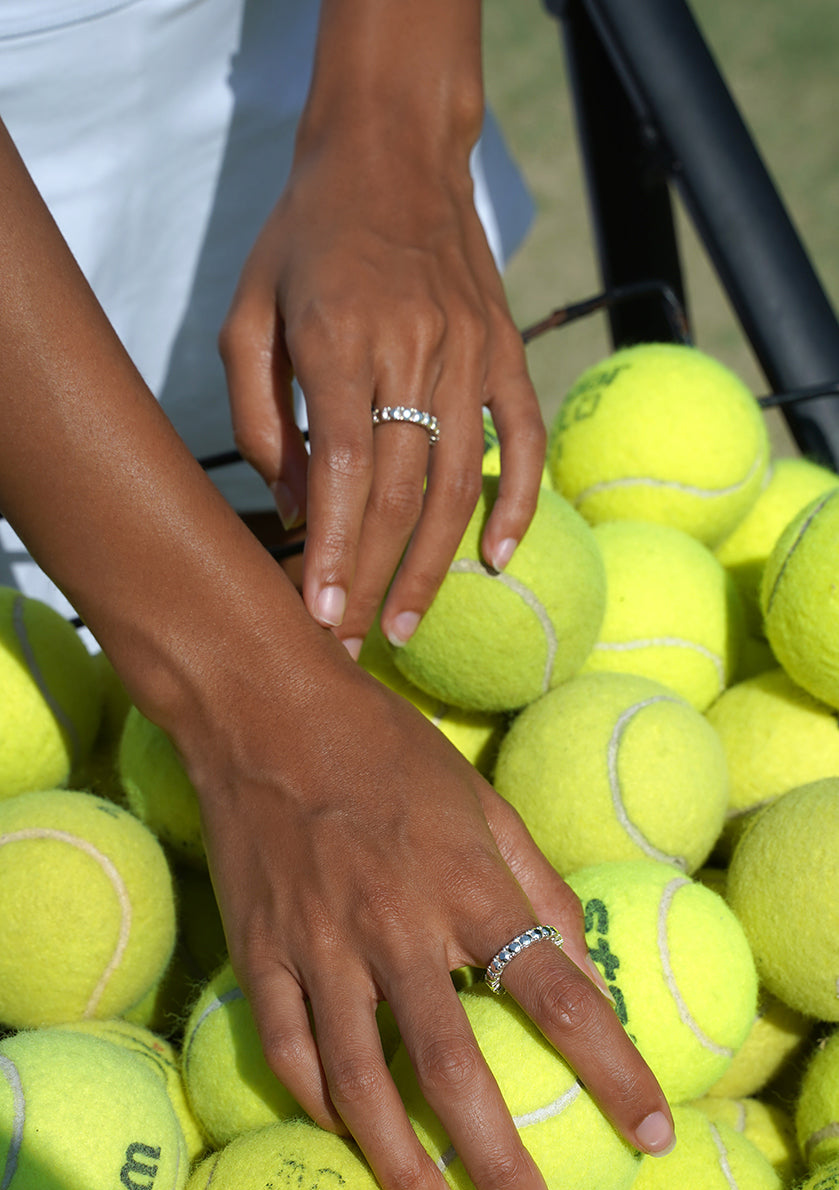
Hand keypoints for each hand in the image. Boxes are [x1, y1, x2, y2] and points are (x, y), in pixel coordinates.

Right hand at [185, 646, 673, 1189]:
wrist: (265, 710)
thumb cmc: (385, 747)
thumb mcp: (481, 798)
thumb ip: (535, 880)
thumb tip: (579, 961)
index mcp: (464, 881)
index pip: (556, 991)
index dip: (612, 1067)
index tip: (652, 1126)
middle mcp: (395, 923)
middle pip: (452, 1065)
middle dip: (497, 1160)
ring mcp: (319, 942)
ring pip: (358, 1080)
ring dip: (400, 1162)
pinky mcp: (260, 949)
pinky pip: (289, 1049)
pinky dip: (321, 1104)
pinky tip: (350, 1134)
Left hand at [219, 3, 545, 657]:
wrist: (392, 153)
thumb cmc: (305, 238)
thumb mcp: (249, 313)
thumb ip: (259, 416)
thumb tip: (292, 508)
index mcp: (339, 341)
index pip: (340, 474)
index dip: (331, 554)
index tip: (318, 619)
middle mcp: (412, 350)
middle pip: (397, 493)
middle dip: (372, 578)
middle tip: (354, 643)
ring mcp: (469, 352)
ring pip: (457, 482)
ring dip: (433, 562)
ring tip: (408, 623)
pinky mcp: (507, 350)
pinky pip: (524, 438)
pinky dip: (518, 503)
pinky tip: (499, 560)